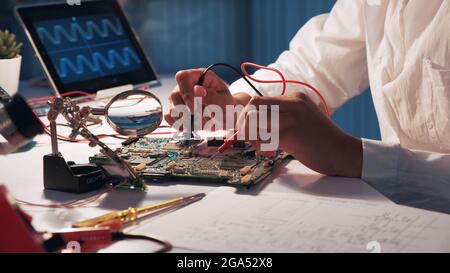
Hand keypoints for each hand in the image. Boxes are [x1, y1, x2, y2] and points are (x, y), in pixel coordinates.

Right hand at [164, 68, 250, 127]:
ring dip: (187, 121)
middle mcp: (186, 86)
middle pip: (175, 95)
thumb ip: (212, 96)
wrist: (226, 117)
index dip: (187, 93)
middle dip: (190, 112)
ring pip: (171, 109)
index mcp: (199, 76)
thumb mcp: (224, 101)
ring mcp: (179, 98)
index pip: (183, 77)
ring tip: (202, 123)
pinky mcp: (176, 110)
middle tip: (204, 118)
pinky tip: (192, 126)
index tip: (196, 108)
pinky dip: (180, 125)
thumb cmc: (226, 106)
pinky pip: (169, 118)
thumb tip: (197, 89)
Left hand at [237, 92, 362, 177]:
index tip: (246, 129)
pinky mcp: (292, 133)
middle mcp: (293, 102)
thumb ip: (282, 117)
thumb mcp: (301, 119)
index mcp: (295, 97)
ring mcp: (293, 116)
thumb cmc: (321, 141)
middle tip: (249, 139)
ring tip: (262, 147)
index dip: (247, 116)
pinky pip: (265, 137)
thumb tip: (254, 123)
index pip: (259, 100)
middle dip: (245, 124)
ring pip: (256, 121)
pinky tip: (269, 152)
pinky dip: (261, 146)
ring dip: (252, 137)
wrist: (343, 153)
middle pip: (253, 107)